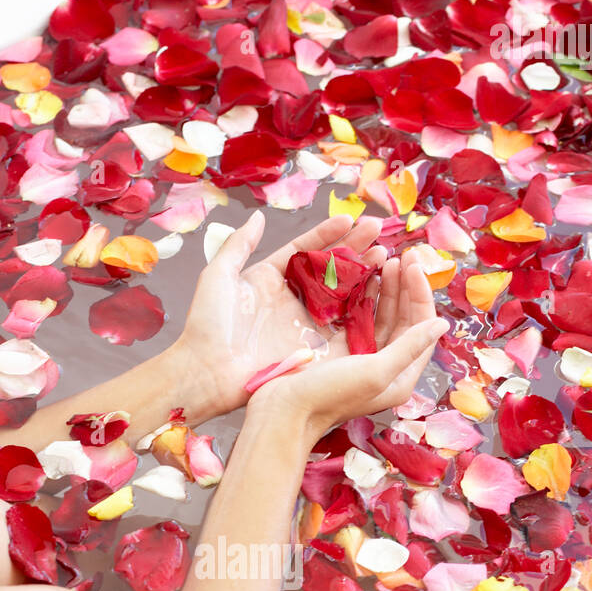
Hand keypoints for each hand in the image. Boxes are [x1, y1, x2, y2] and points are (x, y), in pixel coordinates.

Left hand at [175, 211, 388, 416]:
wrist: (207, 374)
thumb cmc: (207, 325)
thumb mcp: (219, 276)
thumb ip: (239, 244)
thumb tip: (257, 217)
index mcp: (271, 279)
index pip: (306, 250)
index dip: (327, 234)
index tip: (350, 219)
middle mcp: (292, 300)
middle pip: (330, 269)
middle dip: (355, 250)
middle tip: (378, 232)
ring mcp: (305, 325)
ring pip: (343, 295)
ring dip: (364, 275)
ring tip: (384, 256)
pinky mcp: (314, 350)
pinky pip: (344, 326)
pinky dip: (362, 309)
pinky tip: (379, 291)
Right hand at [247, 248, 447, 443]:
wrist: (282, 410)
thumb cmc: (329, 395)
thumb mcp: (376, 371)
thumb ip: (410, 347)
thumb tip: (442, 323)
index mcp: (400, 376)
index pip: (421, 327)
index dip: (420, 293)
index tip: (412, 264)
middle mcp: (385, 365)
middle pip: (404, 318)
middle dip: (406, 285)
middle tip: (404, 254)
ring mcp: (362, 355)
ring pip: (382, 313)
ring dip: (387, 287)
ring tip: (386, 258)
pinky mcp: (339, 347)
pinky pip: (359, 315)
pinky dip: (364, 294)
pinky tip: (363, 274)